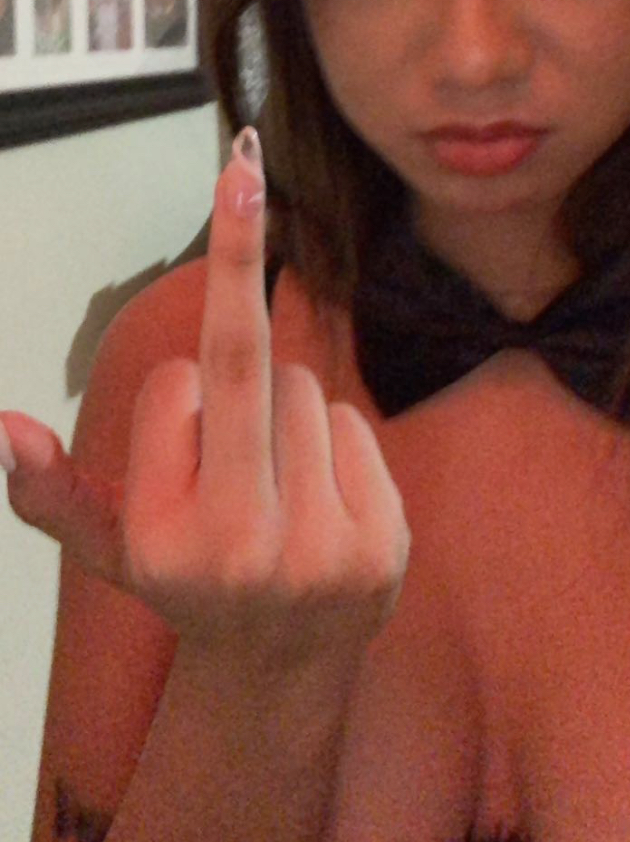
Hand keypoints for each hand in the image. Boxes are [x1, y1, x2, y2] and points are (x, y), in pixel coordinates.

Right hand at [2, 127, 410, 677]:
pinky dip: (332, 436)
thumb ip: (52, 491)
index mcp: (161, 539)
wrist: (279, 670)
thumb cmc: (189, 579)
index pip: (173, 387)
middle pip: (245, 362)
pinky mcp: (380, 540)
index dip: (177, 386)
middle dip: (241, 250)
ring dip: (284, 405)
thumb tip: (6, 428)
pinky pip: (352, 421)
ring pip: (303, 388)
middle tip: (242, 170)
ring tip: (271, 475)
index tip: (182, 412)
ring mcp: (318, 546)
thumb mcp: (108, 548)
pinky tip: (316, 493)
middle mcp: (239, 546)